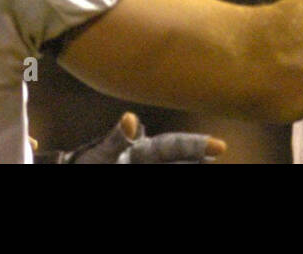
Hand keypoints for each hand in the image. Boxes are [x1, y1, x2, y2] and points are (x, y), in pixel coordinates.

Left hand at [56, 113, 225, 162]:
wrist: (82, 171)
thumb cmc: (91, 163)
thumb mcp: (101, 153)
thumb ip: (116, 139)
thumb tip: (131, 118)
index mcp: (145, 151)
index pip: (174, 146)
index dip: (197, 146)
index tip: (220, 147)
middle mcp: (154, 162)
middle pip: (182, 162)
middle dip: (199, 156)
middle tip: (220, 149)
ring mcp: (152, 171)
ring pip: (176, 169)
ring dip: (190, 165)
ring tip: (205, 163)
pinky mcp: (147, 184)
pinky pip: (167, 172)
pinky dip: (182, 167)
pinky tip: (195, 165)